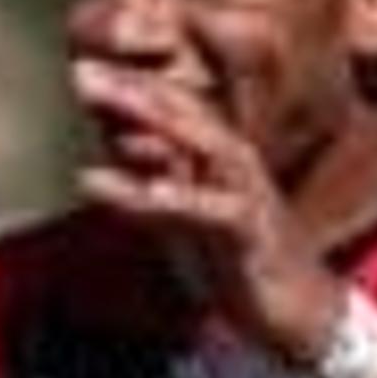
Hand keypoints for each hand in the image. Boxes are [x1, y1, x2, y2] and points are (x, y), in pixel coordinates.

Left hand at [67, 59, 344, 359]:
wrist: (295, 311)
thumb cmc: (236, 259)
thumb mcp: (183, 218)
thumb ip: (149, 184)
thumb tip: (115, 152)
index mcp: (215, 158)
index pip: (170, 110)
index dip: (128, 88)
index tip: (81, 67)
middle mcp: (235, 164)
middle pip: (184, 114)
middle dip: (135, 91)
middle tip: (84, 70)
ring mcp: (248, 194)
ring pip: (208, 146)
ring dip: (160, 127)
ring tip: (116, 111)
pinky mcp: (255, 234)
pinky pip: (220, 210)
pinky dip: (187, 198)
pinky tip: (154, 191)